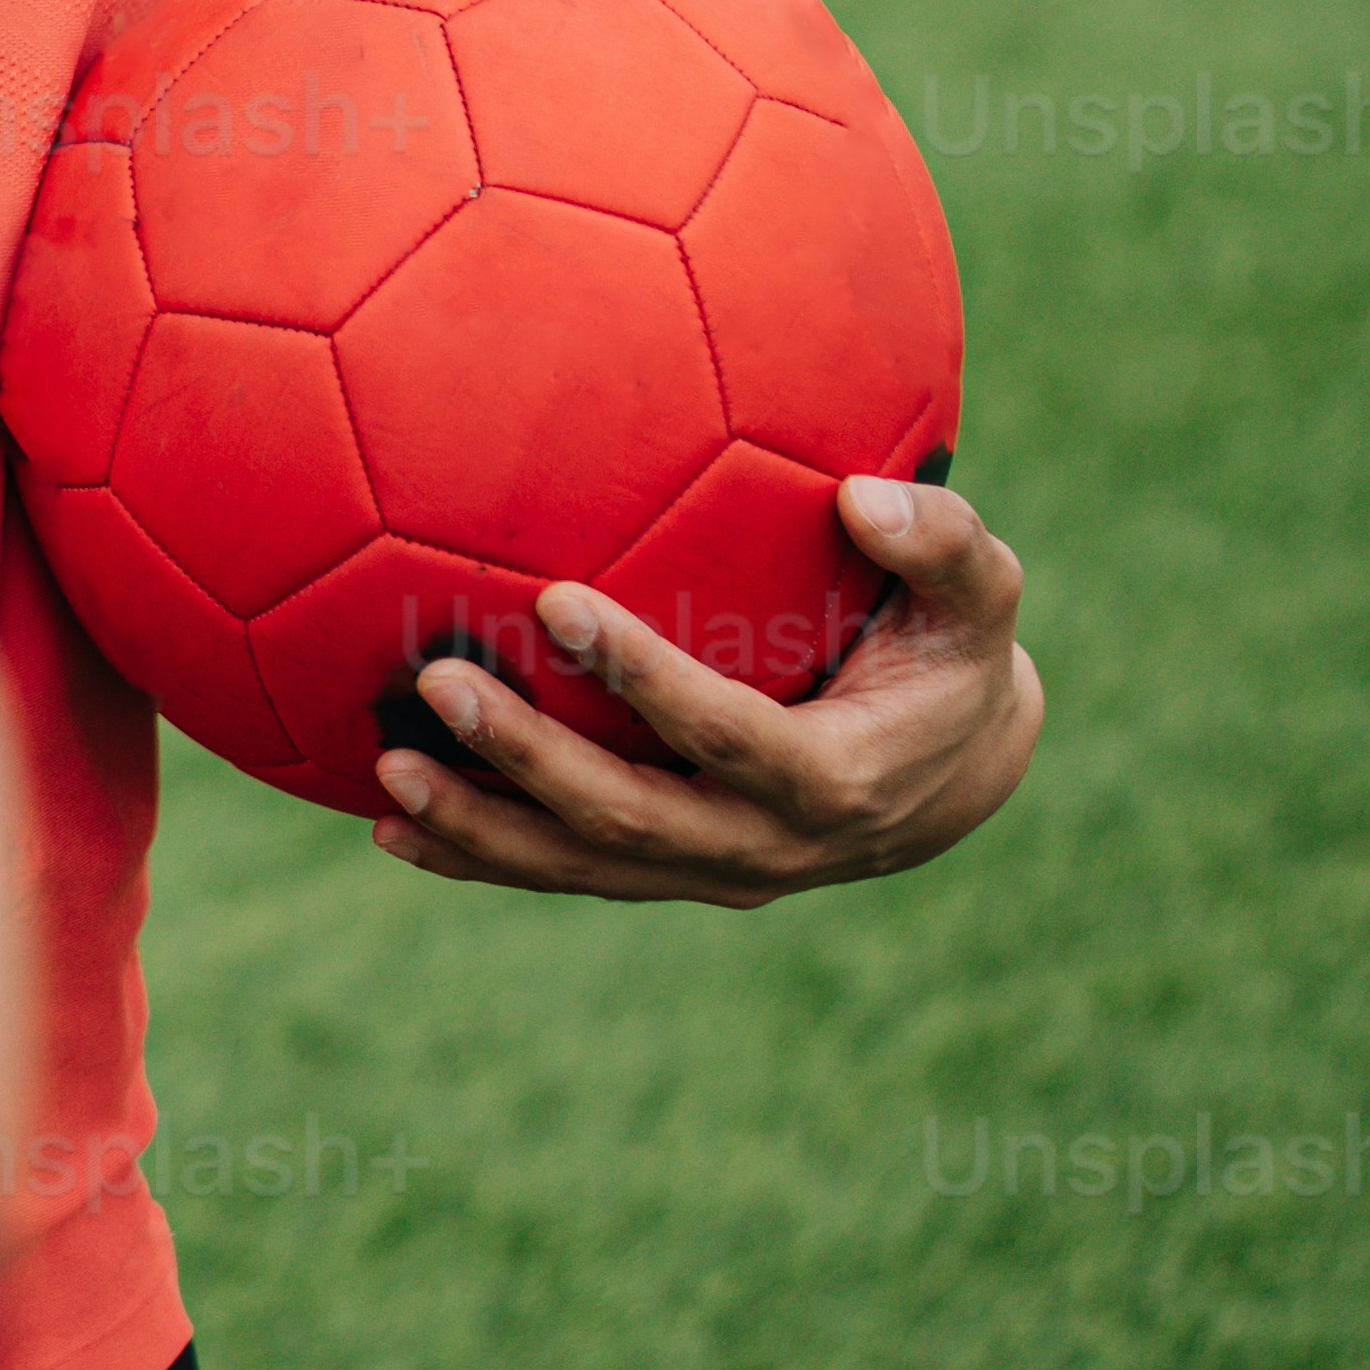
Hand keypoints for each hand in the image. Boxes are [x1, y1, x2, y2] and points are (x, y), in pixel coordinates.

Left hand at [368, 474, 1042, 903]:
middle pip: (631, 818)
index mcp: (835, 778)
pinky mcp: (674, 875)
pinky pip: (569, 875)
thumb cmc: (953, 653)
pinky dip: (483, 859)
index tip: (557, 598)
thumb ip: (945, 539)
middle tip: (435, 683)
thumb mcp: (982, 595)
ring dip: (482, 825)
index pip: (727, 732)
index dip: (644, 676)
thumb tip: (866, 493)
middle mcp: (767, 845)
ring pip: (584, 864)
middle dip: (527, 760)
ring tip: (387, 773)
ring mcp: (715, 873)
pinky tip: (391, 830)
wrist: (952, 775)